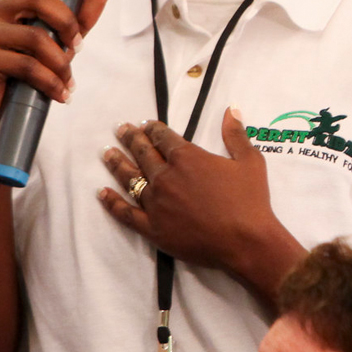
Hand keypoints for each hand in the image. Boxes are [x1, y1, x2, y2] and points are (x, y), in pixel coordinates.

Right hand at [0, 0, 109, 140]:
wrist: (4, 117)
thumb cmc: (29, 76)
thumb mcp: (61, 43)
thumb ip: (80, 17)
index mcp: (10, 2)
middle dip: (67, 23)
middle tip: (78, 46)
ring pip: (36, 37)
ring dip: (61, 63)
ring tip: (68, 81)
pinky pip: (27, 65)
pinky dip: (51, 82)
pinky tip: (60, 94)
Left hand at [98, 108, 306, 302]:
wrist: (246, 241)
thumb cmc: (250, 200)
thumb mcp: (249, 161)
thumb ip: (236, 135)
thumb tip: (231, 110)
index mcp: (186, 158)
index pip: (163, 137)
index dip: (152, 128)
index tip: (145, 124)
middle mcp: (165, 176)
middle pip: (142, 153)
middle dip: (131, 138)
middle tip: (120, 129)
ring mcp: (156, 203)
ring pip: (130, 178)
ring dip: (117, 163)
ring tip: (107, 152)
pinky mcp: (152, 227)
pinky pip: (125, 213)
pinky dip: (111, 202)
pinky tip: (101, 194)